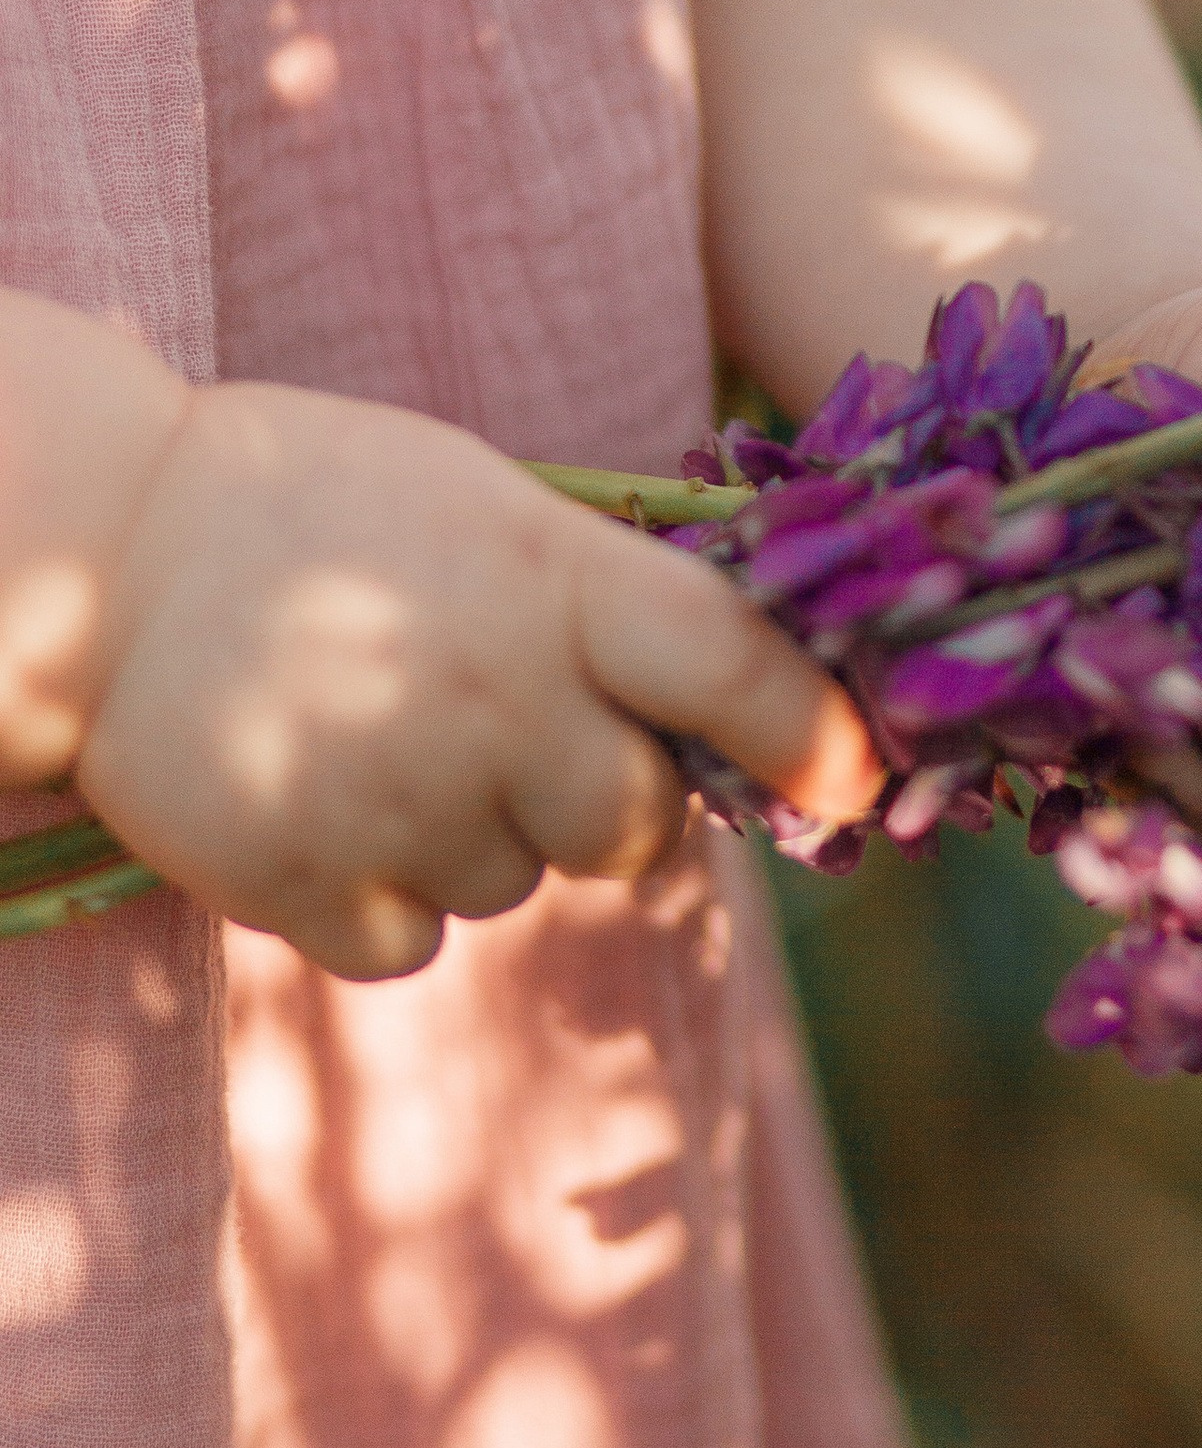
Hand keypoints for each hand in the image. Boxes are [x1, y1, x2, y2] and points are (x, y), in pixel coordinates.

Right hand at [75, 382, 879, 979]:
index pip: (733, 668)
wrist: (98, 550)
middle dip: (608, 803)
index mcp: (553, 579)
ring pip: (516, 885)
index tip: (858, 778)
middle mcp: (495, 696)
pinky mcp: (303, 881)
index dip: (815, 734)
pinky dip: (384, 898)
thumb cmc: (321, 507)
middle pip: (637, 826)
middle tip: (520, 735)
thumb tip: (750, 705)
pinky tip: (322, 797)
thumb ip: (605, 600)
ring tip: (375, 731)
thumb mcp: (488, 503)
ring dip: (476, 835)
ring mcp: (398, 798)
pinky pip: (415, 944)